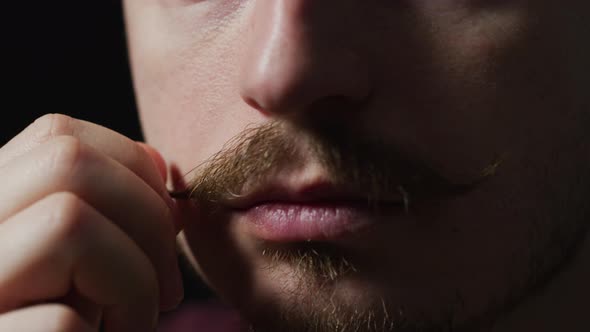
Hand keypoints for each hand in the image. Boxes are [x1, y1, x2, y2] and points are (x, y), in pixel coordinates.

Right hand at [0, 114, 182, 330]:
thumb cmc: (65, 322)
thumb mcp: (82, 261)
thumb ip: (103, 208)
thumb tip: (155, 162)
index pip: (57, 135)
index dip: (131, 165)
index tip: (165, 220)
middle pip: (66, 161)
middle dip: (148, 215)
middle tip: (169, 285)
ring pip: (67, 222)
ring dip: (135, 278)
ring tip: (138, 322)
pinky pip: (62, 319)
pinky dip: (115, 329)